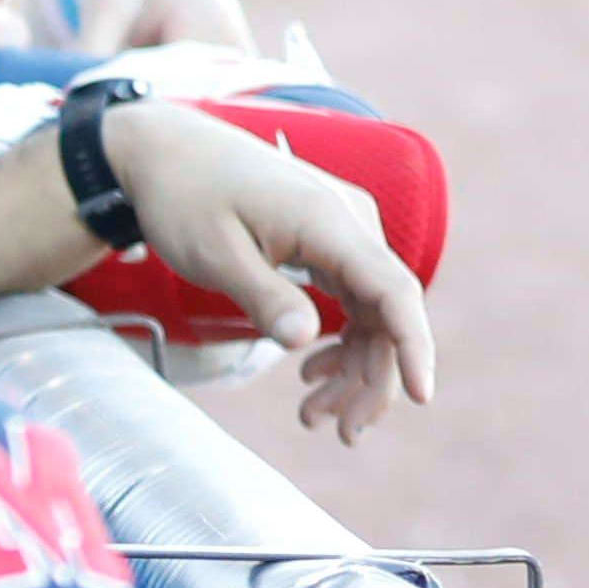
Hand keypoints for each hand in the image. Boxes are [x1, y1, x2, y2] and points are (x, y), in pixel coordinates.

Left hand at [98, 94, 436, 442]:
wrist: (167, 153)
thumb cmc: (186, 198)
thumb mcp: (215, 254)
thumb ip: (263, 296)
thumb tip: (304, 341)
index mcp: (331, 223)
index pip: (393, 290)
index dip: (413, 346)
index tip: (421, 396)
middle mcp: (351, 224)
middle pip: (386, 311)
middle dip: (372, 377)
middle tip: (340, 434)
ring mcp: (342, 231)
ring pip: (370, 309)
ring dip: (352, 366)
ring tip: (314, 417)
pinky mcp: (327, 241)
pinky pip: (350, 296)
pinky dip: (337, 338)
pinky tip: (311, 373)